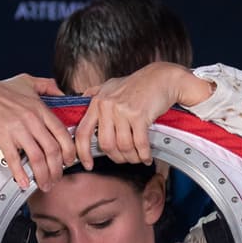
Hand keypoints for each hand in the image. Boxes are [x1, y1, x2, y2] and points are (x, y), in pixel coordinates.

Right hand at [0, 75, 75, 190]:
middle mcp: (31, 118)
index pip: (63, 134)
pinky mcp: (2, 136)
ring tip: (44, 184)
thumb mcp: (26, 81)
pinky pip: (15, 159)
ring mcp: (17, 128)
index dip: (69, 152)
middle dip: (57, 170)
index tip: (69, 162)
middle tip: (56, 178)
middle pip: (53, 150)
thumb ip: (47, 85)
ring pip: (38, 158)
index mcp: (39, 108)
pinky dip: (21, 174)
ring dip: (43, 175)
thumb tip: (62, 92)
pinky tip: (24, 182)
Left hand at [75, 63, 215, 168]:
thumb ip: (94, 94)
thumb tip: (80, 103)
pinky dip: (144, 154)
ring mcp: (122, 110)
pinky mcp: (139, 115)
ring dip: (132, 157)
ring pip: (123, 146)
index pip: (82, 132)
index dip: (83, 152)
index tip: (88, 164)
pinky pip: (139, 144)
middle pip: (106, 145)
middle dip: (116, 157)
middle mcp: (107, 106)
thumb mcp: (110, 86)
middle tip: (124, 159)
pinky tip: (146, 157)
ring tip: (137, 158)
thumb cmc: (137, 84)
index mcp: (97, 102)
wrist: (161, 78)